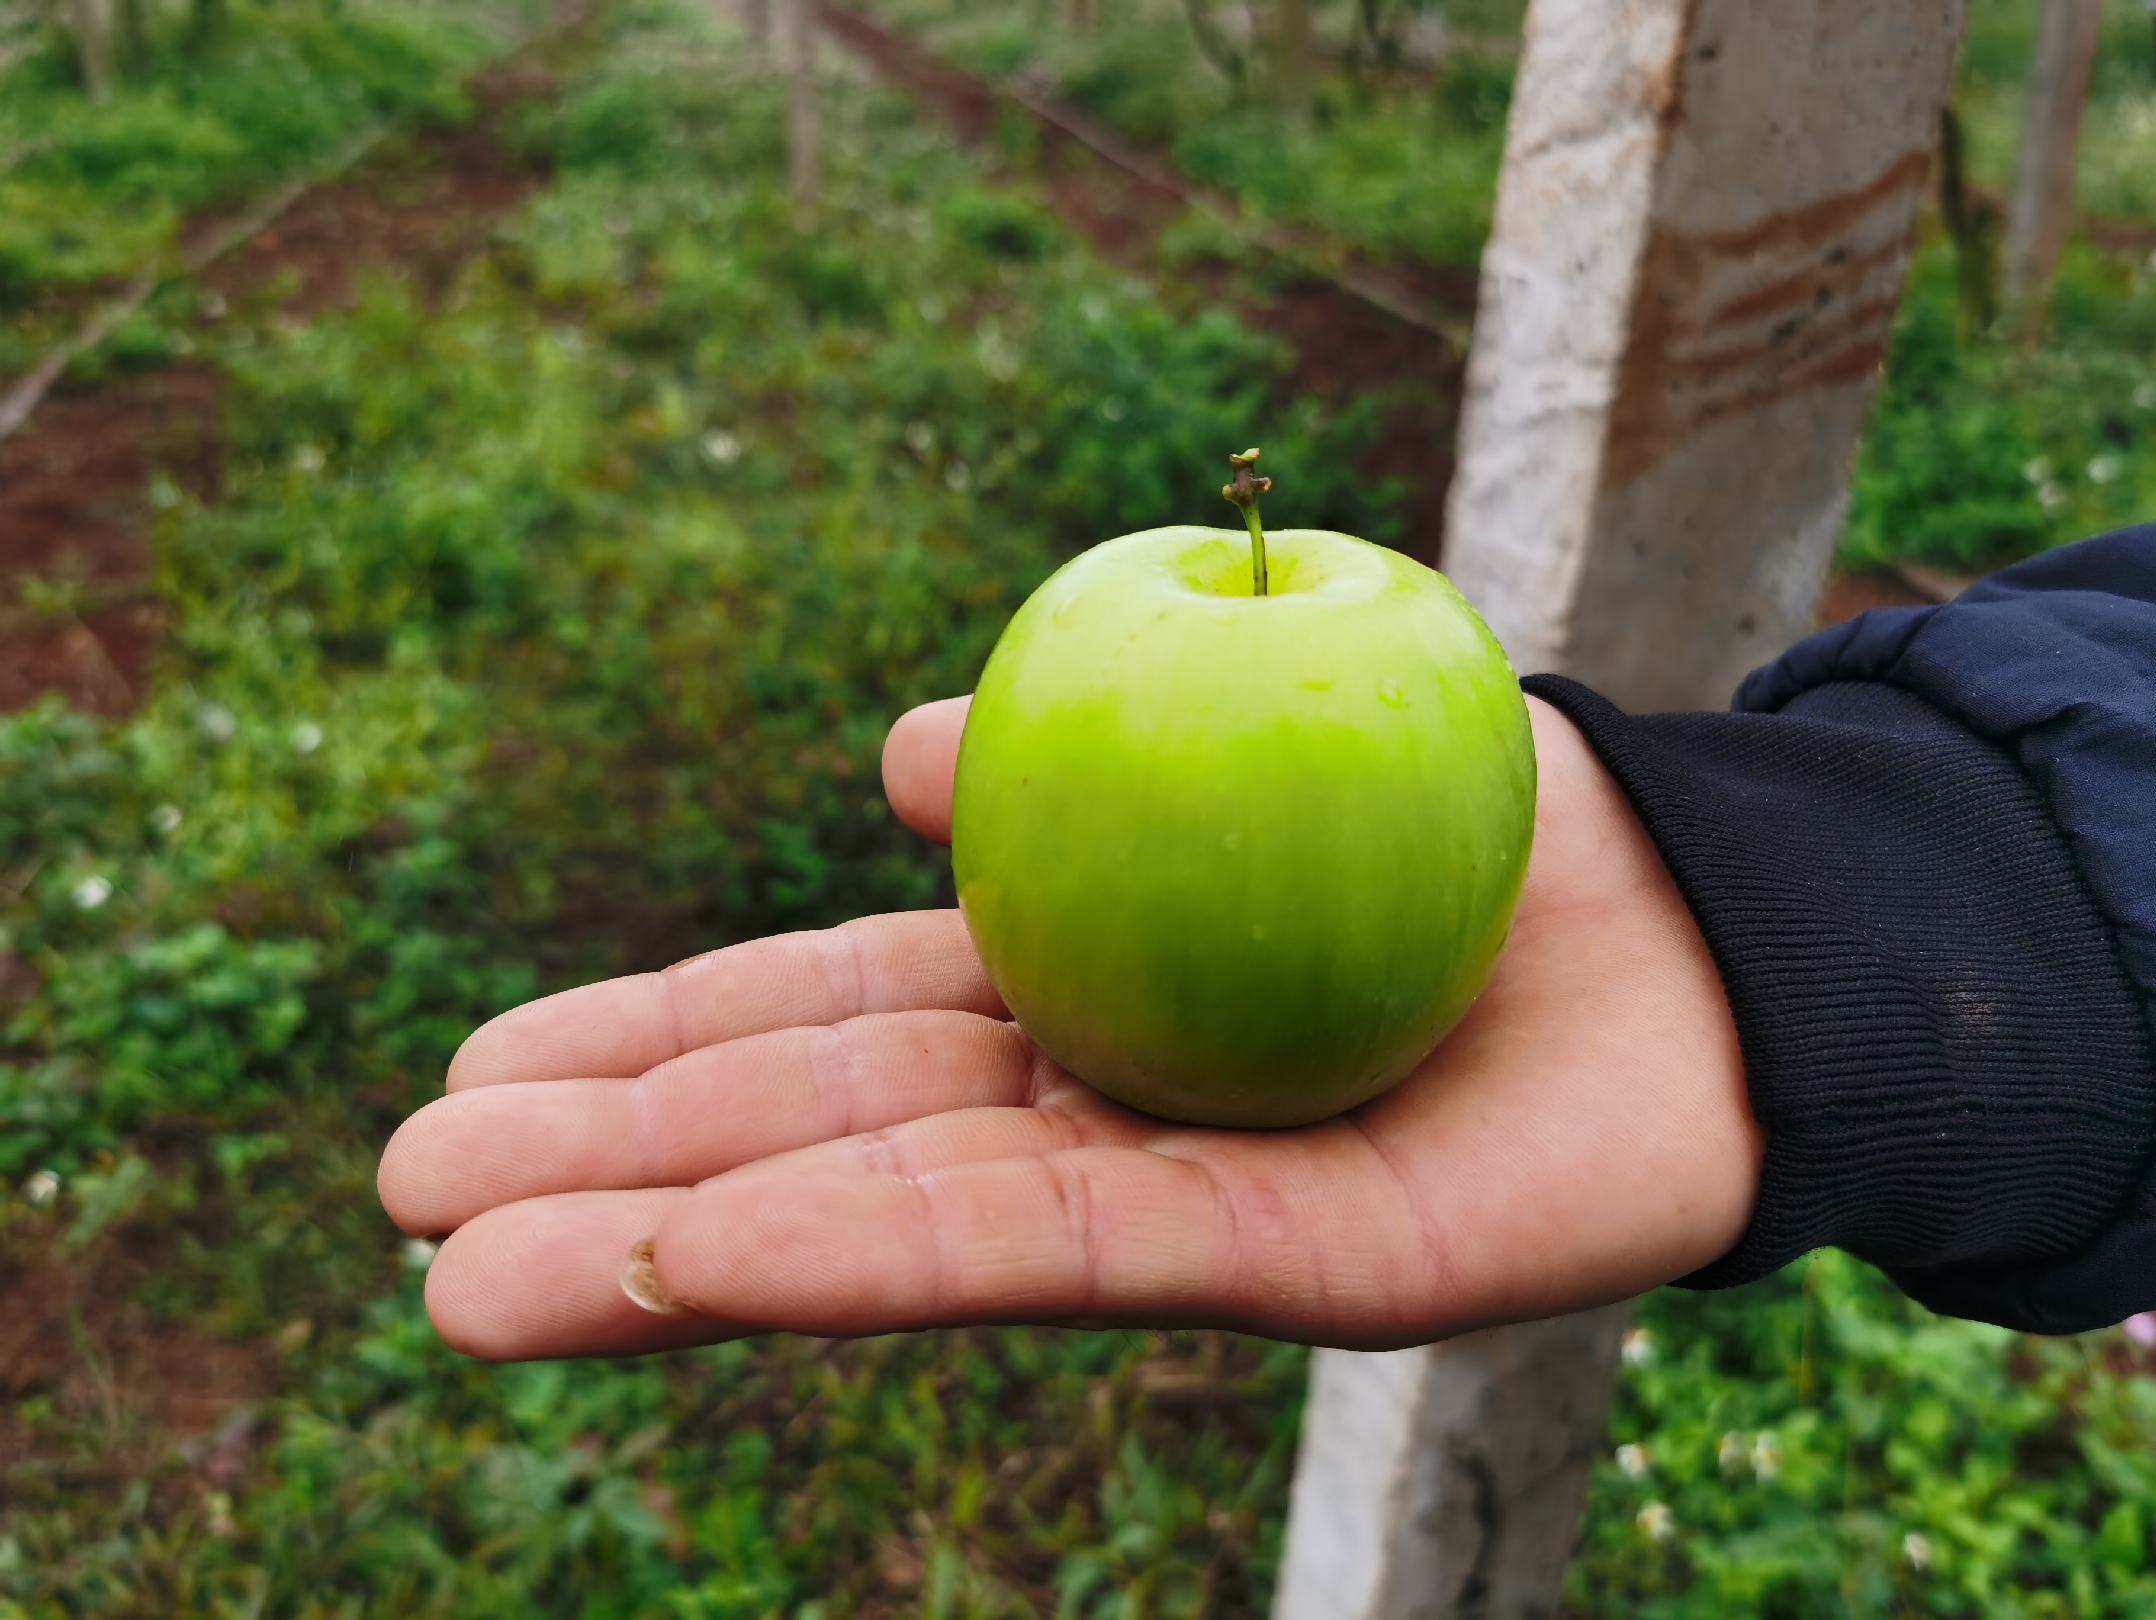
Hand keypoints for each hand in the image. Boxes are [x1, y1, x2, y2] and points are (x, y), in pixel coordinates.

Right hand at [378, 697, 1759, 1358]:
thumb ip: (1059, 748)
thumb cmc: (1479, 817)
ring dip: (677, 1248)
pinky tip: (702, 1264)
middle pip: (814, 1136)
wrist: (1724, 929)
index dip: (653, 1046)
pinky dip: (870, 1253)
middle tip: (408, 1203)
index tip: (483, 1072)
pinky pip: (1051, 1247)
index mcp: (1071, 995)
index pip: (822, 1023)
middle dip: (612, 1170)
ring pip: (888, 1217)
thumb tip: (887, 755)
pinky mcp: (1289, 1264)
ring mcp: (1177, 1202)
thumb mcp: (1238, 724)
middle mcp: (1093, 1111)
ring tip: (472, 1286)